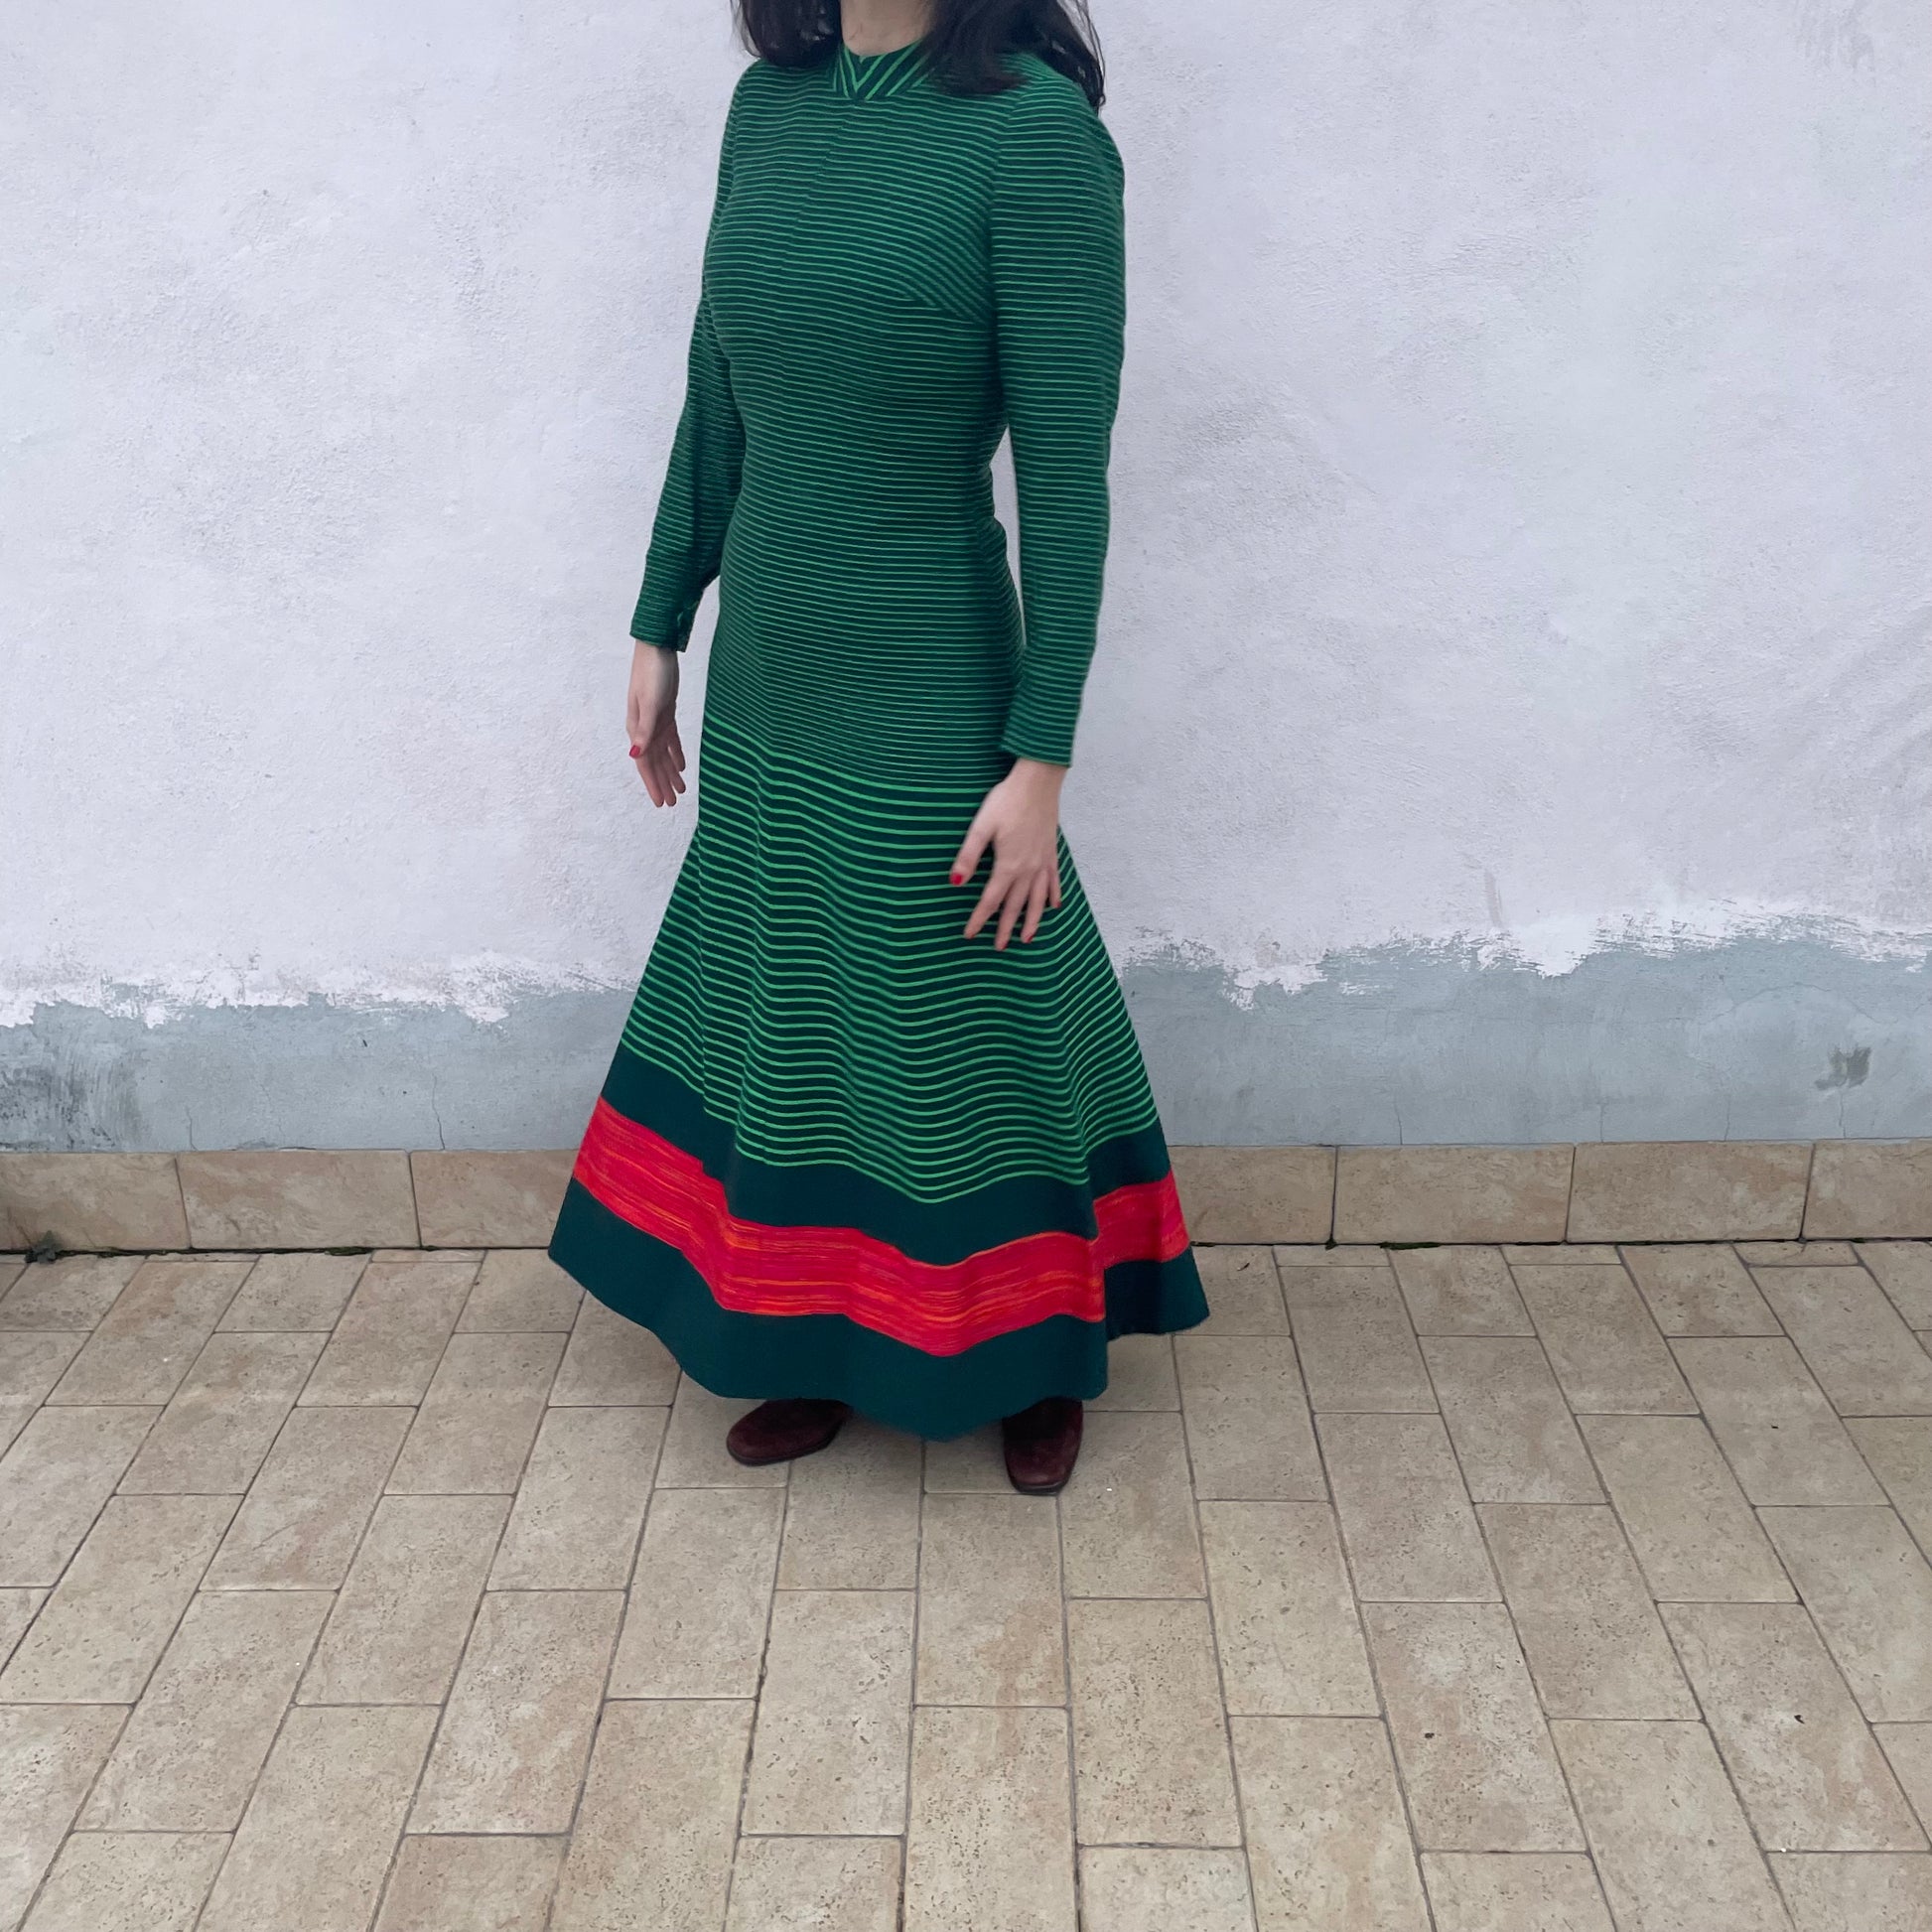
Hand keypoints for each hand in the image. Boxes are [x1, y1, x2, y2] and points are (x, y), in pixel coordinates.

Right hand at [626, 641, 685, 806]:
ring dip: (670, 772)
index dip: (653, 784)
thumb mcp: (650, 702)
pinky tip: (682, 766)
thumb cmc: (651, 673)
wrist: (657, 648)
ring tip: (681, 790)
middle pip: (654, 763)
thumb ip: (644, 729)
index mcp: (637, 728)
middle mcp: (644, 728)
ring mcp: (655, 721)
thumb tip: (635, 754)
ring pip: (663, 754)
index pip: (645, 764)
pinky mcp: (665, 713)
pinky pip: (670, 740)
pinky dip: (675, 754)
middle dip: (663, 783)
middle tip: (673, 804)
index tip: (661, 803)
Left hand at [950, 758, 1066, 948]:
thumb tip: (954, 882)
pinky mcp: (1052, 852)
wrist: (1038, 782)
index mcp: (1008, 865)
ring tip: (1027, 939)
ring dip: (1032, 920)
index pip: (991, 900)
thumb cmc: (1006, 801)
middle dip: (1006, 928)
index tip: (970, 935)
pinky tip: (1053, 907)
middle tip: (999, 947)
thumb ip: (968, 856)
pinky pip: (1054, 882)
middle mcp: (1028, 869)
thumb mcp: (981, 826)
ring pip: (1038, 900)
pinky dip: (1053, 896)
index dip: (979, 919)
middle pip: (1015, 905)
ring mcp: (1043, 862)